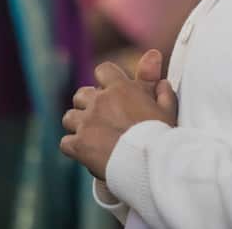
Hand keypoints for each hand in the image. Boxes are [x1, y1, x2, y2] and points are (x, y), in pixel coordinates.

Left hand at [60, 50, 177, 179]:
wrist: (148, 163)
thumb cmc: (160, 136)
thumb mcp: (166, 106)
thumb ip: (159, 85)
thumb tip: (157, 68)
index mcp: (120, 88)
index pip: (103, 70)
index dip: (106, 79)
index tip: (112, 91)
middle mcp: (99, 102)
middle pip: (81, 95)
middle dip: (87, 104)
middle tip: (101, 118)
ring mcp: (86, 123)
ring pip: (69, 117)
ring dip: (77, 125)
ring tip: (91, 136)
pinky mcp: (78, 145)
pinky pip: (65, 142)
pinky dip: (74, 148)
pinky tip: (85, 153)